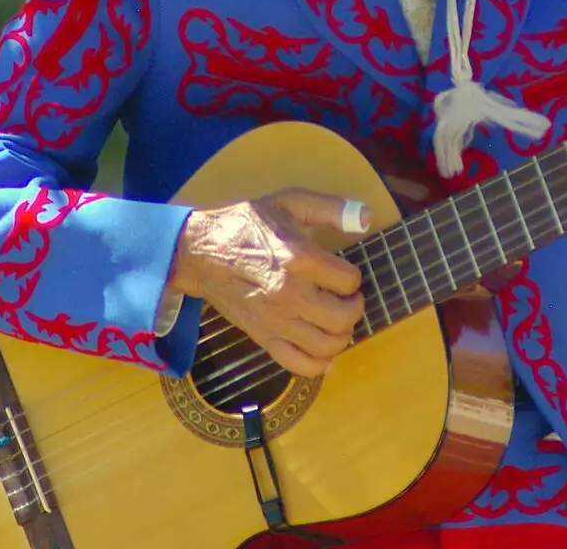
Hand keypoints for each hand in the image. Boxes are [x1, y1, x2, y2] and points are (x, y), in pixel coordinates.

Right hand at [168, 189, 369, 376]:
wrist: (199, 252)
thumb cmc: (245, 224)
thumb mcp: (288, 201)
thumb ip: (331, 208)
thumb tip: (367, 217)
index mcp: (299, 258)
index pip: (349, 281)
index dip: (353, 277)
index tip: (344, 274)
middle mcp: (290, 294)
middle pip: (343, 317)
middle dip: (354, 308)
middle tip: (347, 299)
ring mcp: (276, 320)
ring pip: (327, 345)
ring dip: (342, 336)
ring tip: (337, 320)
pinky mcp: (262, 337)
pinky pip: (298, 364)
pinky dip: (318, 365)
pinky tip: (325, 354)